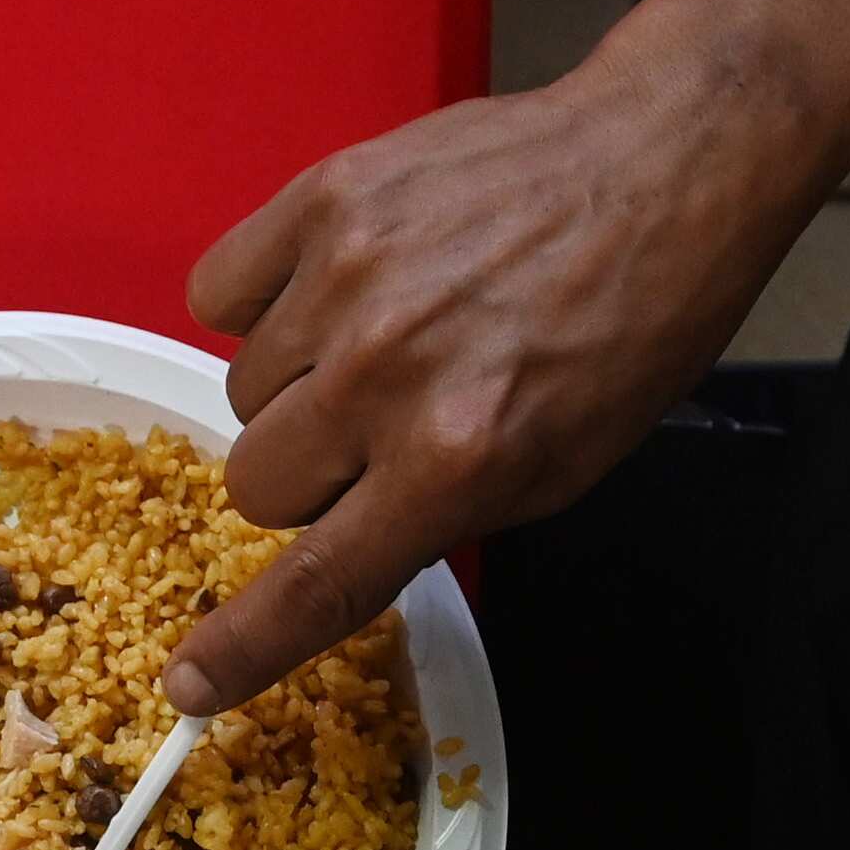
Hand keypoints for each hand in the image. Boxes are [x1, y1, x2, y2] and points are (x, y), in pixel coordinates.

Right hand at [165, 42, 825, 713]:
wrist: (658, 167)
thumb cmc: (629, 328)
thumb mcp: (560, 468)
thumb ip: (439, 514)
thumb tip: (339, 542)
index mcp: (455, 461)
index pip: (316, 581)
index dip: (245, 645)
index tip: (192, 683)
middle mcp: (385, 377)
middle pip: (258, 484)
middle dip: (309, 477)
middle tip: (379, 431)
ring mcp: (345, 280)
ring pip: (242, 391)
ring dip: (297, 386)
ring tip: (385, 337)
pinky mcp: (321, 199)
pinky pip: (223, 291)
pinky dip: (263, 303)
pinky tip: (336, 288)